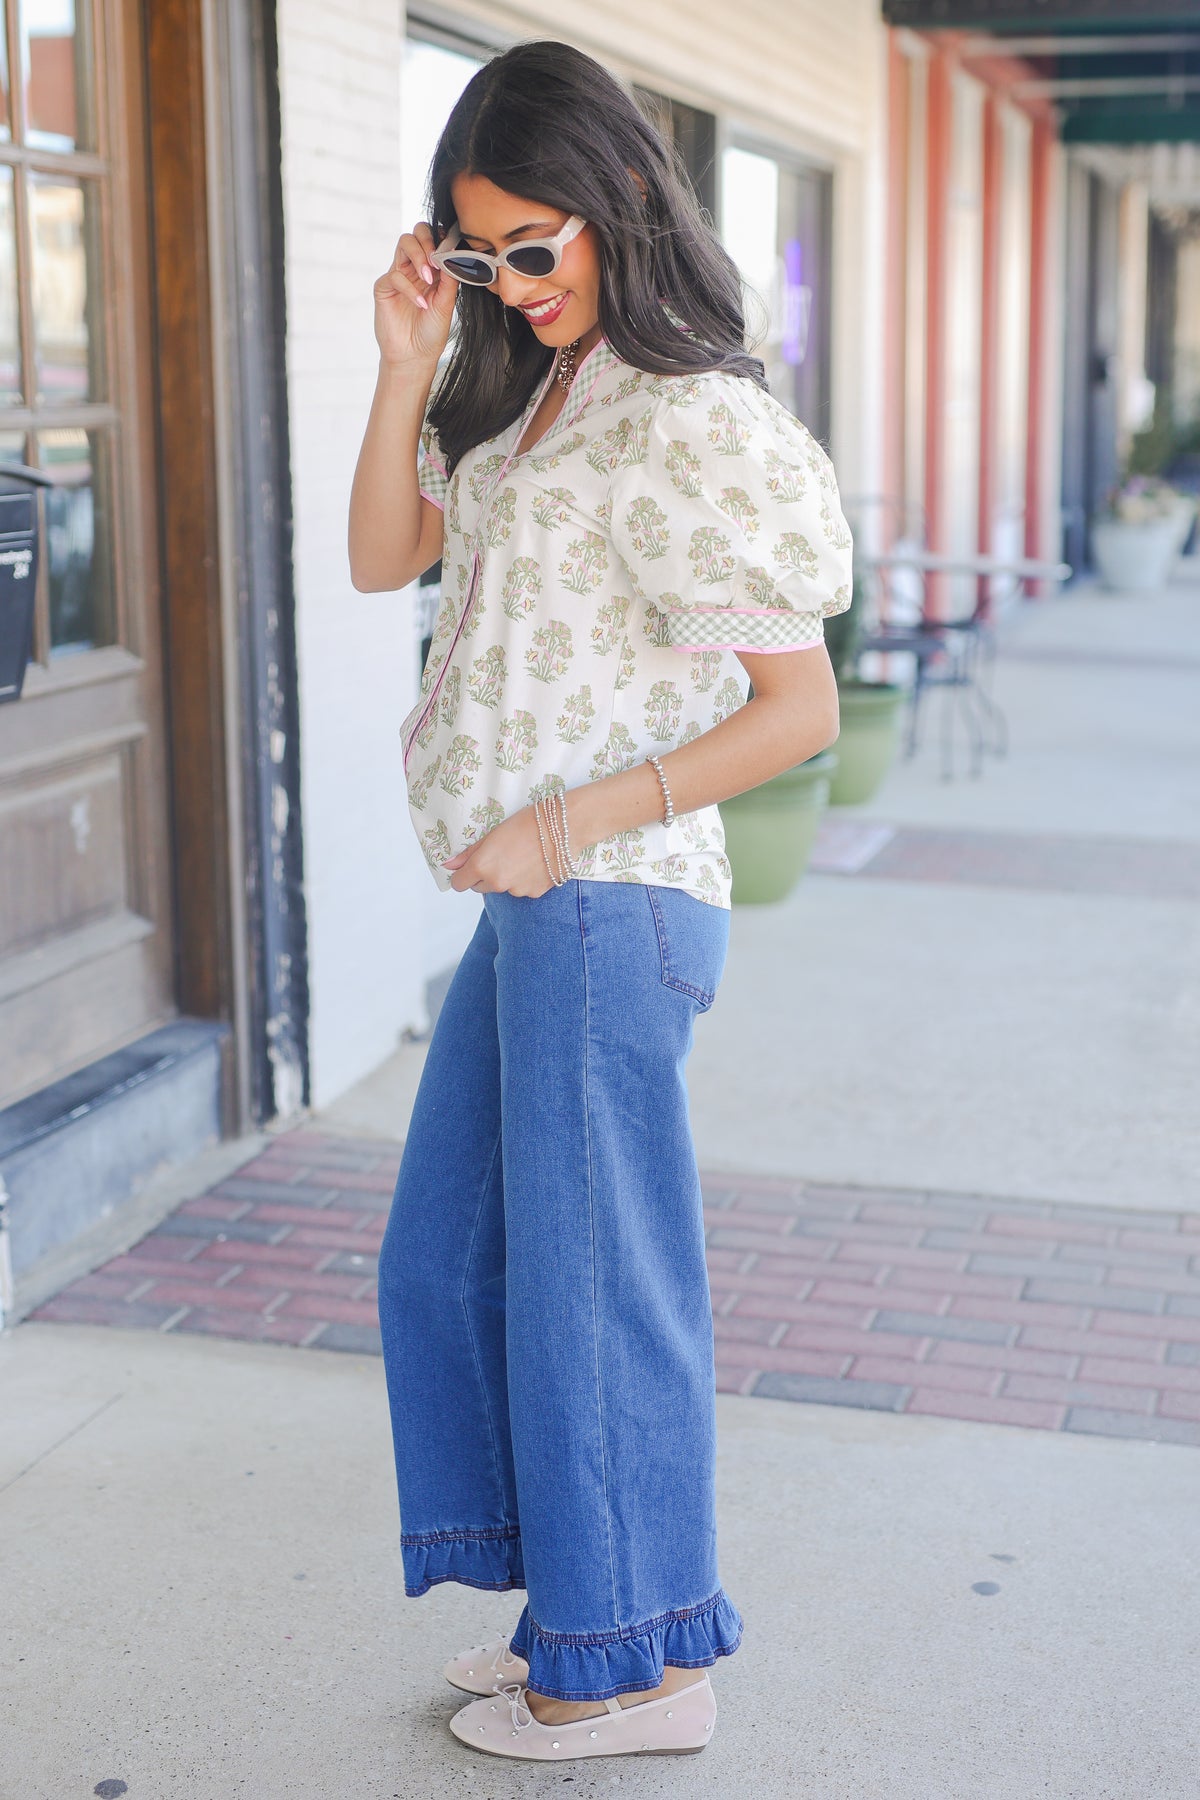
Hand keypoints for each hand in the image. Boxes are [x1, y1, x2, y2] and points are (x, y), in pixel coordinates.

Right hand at [373, 221, 458, 368]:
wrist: (415, 356)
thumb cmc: (431, 332)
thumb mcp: (446, 304)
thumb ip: (449, 278)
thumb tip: (453, 253)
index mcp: (431, 270)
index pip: (434, 240)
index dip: (441, 238)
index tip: (451, 248)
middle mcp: (414, 268)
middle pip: (416, 233)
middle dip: (427, 240)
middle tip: (436, 259)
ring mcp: (399, 275)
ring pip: (404, 244)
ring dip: (418, 255)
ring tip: (428, 277)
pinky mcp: (384, 287)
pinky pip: (395, 275)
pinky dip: (410, 288)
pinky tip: (421, 303)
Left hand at [443, 807, 555, 896]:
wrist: (563, 827)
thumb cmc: (527, 823)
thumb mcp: (493, 833)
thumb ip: (469, 853)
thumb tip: (448, 865)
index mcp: (483, 866)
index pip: (459, 884)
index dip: (463, 875)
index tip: (470, 867)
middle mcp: (498, 883)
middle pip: (480, 887)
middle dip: (485, 875)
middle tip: (501, 856)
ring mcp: (517, 890)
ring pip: (504, 888)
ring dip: (508, 878)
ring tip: (523, 856)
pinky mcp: (535, 893)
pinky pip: (522, 889)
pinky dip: (525, 880)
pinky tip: (535, 863)